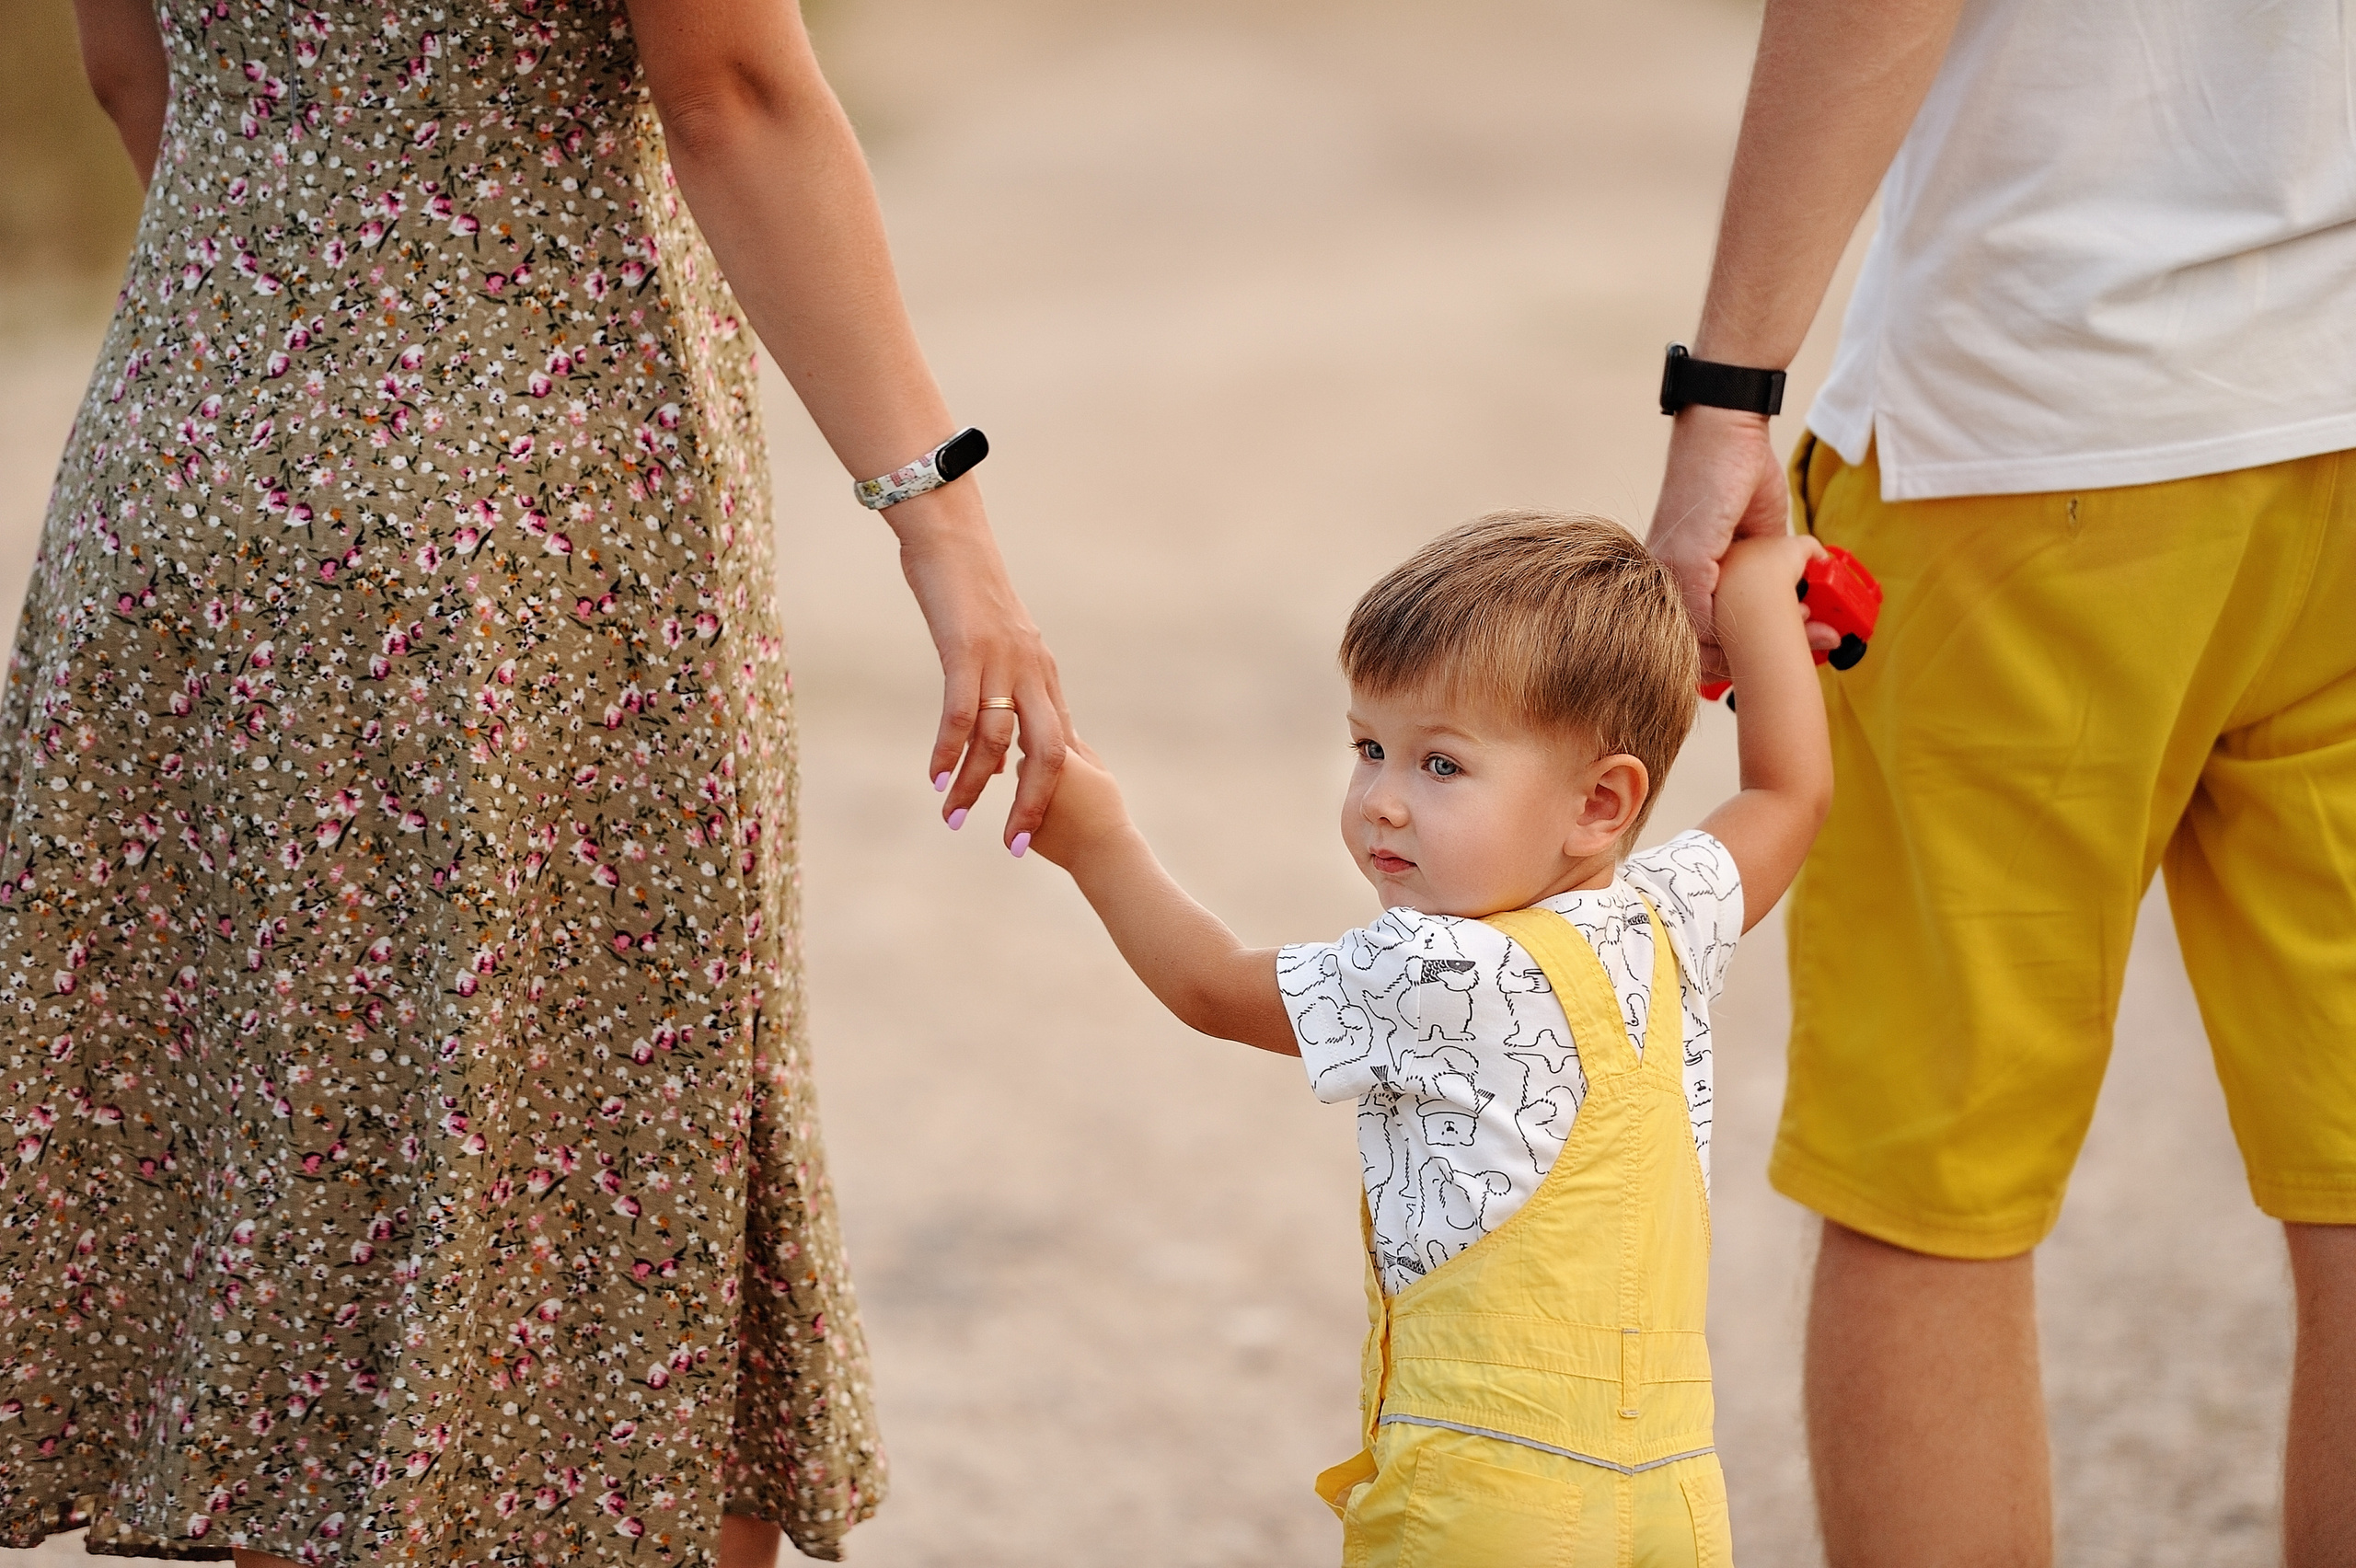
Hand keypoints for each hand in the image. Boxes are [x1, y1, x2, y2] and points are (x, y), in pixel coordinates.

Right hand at [886, 485, 1069, 848]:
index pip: (1058, 745)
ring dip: (976, 784)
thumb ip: (1007, 687)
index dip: (1050, 792)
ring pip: (997, 739)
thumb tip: (1001, 735)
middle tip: (1015, 848)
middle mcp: (1031, 672)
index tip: (1035, 831)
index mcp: (1042, 674)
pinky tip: (936, 777)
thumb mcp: (1000, 645)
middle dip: (1031, 805)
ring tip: (955, 819)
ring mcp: (1001, 661)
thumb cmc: (969, 592)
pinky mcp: (966, 650)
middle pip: (1046, 753)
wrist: (952, 537)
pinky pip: (961, 711)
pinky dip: (949, 749)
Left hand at [1021, 735, 1130, 869]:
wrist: (1101, 851)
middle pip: (1025, 756)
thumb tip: (1059, 725)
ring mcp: (1023, 799)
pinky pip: (1019, 809)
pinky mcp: (1017, 823)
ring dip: (1032, 785)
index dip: (1044, 735)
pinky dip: (1030, 811)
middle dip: (1037, 761)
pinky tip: (1056, 820)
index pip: (1036, 730)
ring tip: (1063, 803)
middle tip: (1065, 779)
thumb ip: (1075, 744)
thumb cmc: (1105, 806)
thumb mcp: (1097, 769)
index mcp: (1057, 756)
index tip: (1050, 738)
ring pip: (1022, 782)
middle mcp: (1034, 774)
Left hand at [1647, 406, 1835, 677]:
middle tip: (1799, 651)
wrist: (1726, 428)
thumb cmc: (1739, 473)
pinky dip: (1736, 632)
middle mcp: (1664, 577)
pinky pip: (1702, 618)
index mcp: (1676, 575)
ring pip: (1697, 640)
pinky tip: (1772, 629)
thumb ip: (1766, 571)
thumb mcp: (1758, 536)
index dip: (1732, 657)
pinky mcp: (1684, 559)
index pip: (1693, 638)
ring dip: (1750, 649)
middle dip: (1745, 663)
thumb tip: (1793, 598)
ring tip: (1799, 636)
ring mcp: (1670, 570)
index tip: (1775, 657)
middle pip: (1692, 648)